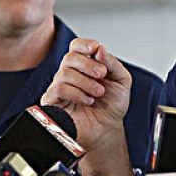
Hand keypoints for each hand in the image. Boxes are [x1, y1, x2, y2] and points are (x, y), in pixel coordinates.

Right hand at [43, 38, 134, 175]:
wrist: (107, 130)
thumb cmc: (111, 107)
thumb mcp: (121, 81)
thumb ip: (113, 63)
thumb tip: (100, 49)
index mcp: (85, 65)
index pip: (77, 46)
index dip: (84, 44)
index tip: (94, 48)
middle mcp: (71, 73)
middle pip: (70, 57)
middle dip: (88, 65)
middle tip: (102, 75)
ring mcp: (61, 86)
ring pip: (65, 73)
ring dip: (85, 82)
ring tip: (97, 93)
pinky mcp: (53, 101)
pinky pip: (58, 89)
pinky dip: (76, 93)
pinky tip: (87, 100)